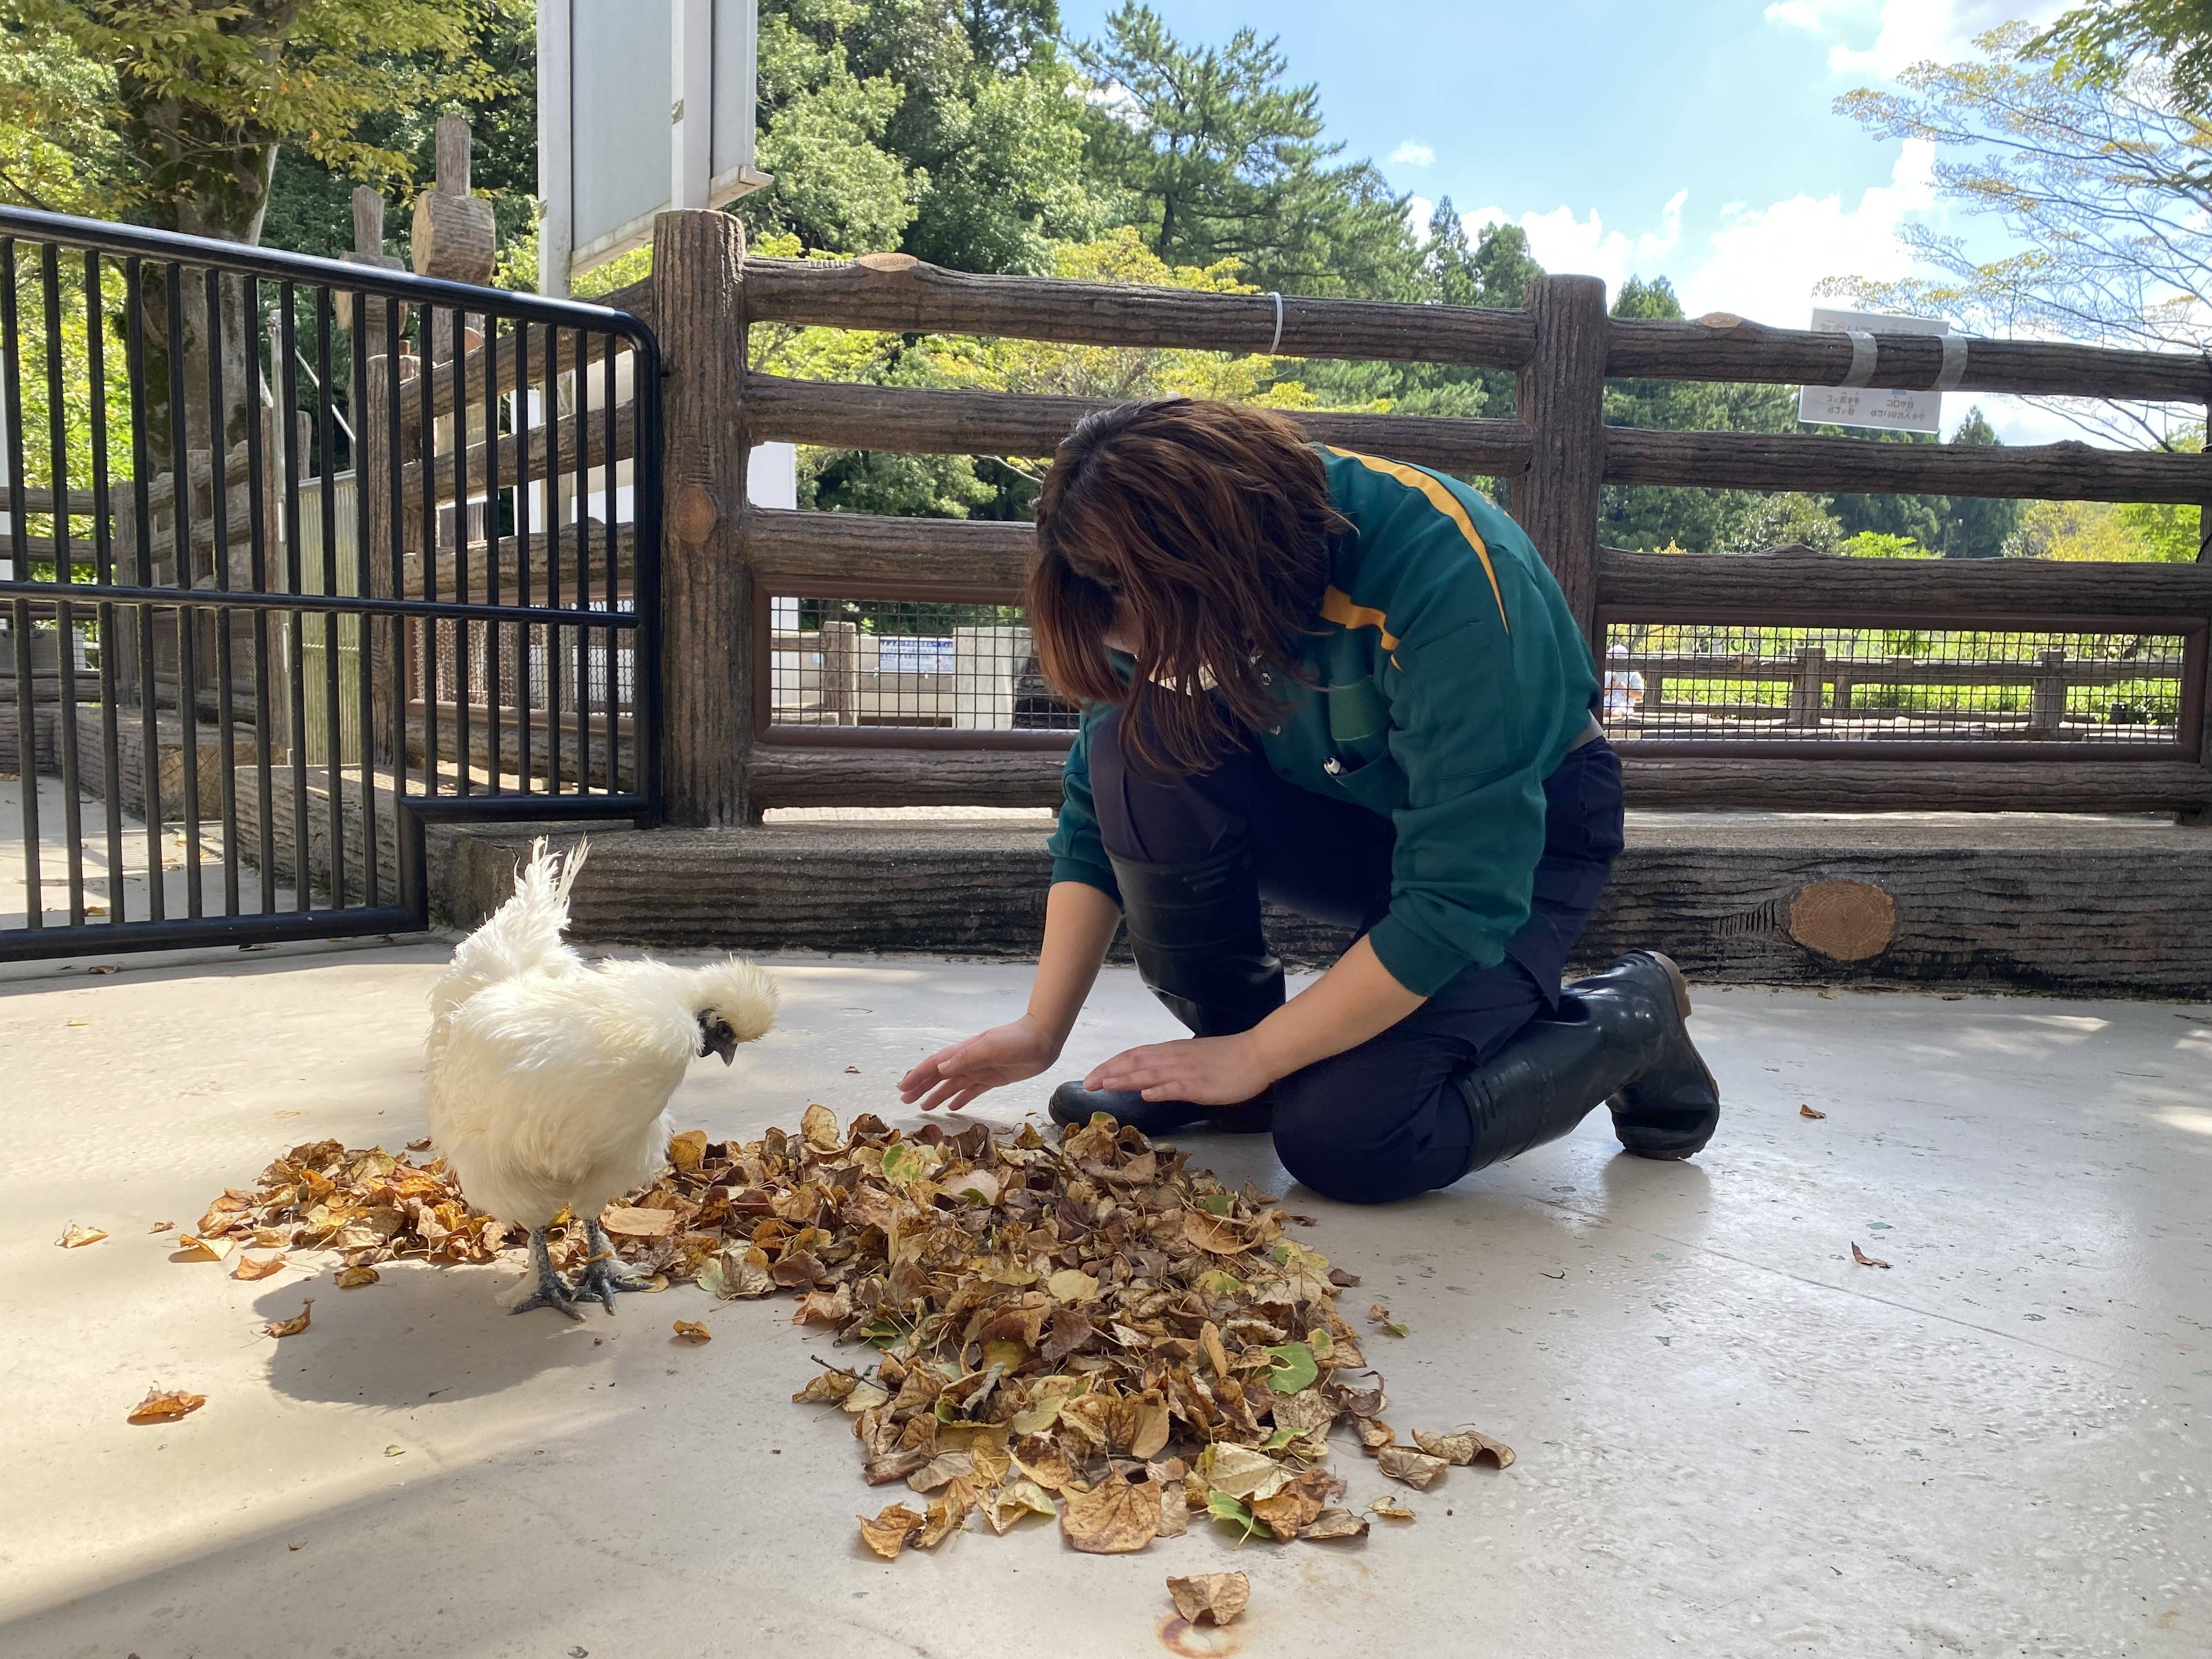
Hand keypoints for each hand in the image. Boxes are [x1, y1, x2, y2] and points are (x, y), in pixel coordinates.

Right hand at [899, 1016, 1061, 1111]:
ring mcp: (980, 1070)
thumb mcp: (989, 1047)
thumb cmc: (1016, 1041)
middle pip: (939, 1076)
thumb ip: (965, 1058)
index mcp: (964, 1052)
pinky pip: (971, 1091)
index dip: (918, 1076)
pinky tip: (951, 1107)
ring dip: (937, 1095)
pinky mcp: (993, 1079)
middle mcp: (968, 1062)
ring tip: (923, 1108)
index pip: (935, 1065)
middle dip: (922, 1087)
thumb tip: (940, 1069)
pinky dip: (960, 1099)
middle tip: (905, 1101)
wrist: (1042, 1041)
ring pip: (953, 1085)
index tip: (903, 1088)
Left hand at [1083, 1033, 1276, 1106]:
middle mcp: (1174, 1058)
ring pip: (1152, 1073)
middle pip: (1136, 1063)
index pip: (1134, 1056)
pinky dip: (1161, 1090)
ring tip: (1106, 1085)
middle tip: (1088, 1084)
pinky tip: (1147, 1095)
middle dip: (1110, 1072)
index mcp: (1171, 1052)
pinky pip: (1179, 1086)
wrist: (1257, 1053)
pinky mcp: (1202, 1084)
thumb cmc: (1226, 1058)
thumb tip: (1146, 1079)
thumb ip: (1169, 1066)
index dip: (1112, 1065)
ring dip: (1127, 1079)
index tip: (1093, 1076)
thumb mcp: (1192, 1058)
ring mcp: (1188, 1071)